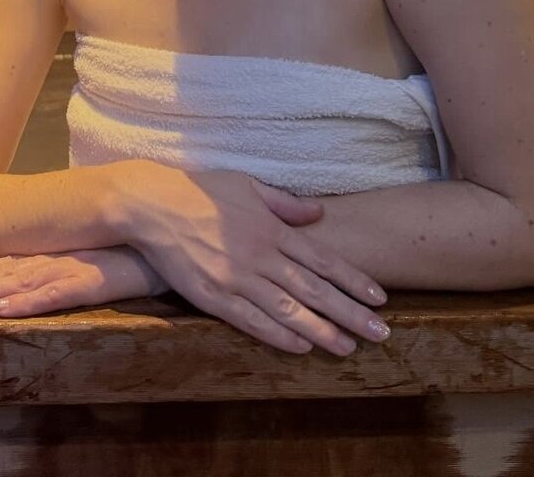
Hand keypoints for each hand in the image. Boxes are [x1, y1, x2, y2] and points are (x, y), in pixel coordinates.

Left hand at [0, 246, 169, 316]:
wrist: (184, 232)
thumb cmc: (152, 245)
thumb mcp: (116, 248)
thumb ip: (93, 251)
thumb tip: (74, 257)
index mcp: (71, 248)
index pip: (19, 259)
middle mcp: (69, 254)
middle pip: (13, 268)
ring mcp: (82, 265)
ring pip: (25, 280)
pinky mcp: (99, 279)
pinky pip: (58, 293)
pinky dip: (29, 302)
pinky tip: (4, 310)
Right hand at [127, 167, 389, 356]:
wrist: (152, 203)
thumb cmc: (200, 190)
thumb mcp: (247, 185)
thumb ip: (285, 203)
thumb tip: (319, 212)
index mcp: (271, 228)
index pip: (322, 258)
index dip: (352, 279)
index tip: (379, 297)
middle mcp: (260, 255)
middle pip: (314, 288)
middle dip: (350, 312)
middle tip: (381, 332)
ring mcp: (236, 277)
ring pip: (288, 309)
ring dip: (321, 331)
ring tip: (348, 348)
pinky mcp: (212, 296)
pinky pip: (250, 320)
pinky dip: (277, 334)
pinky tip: (301, 347)